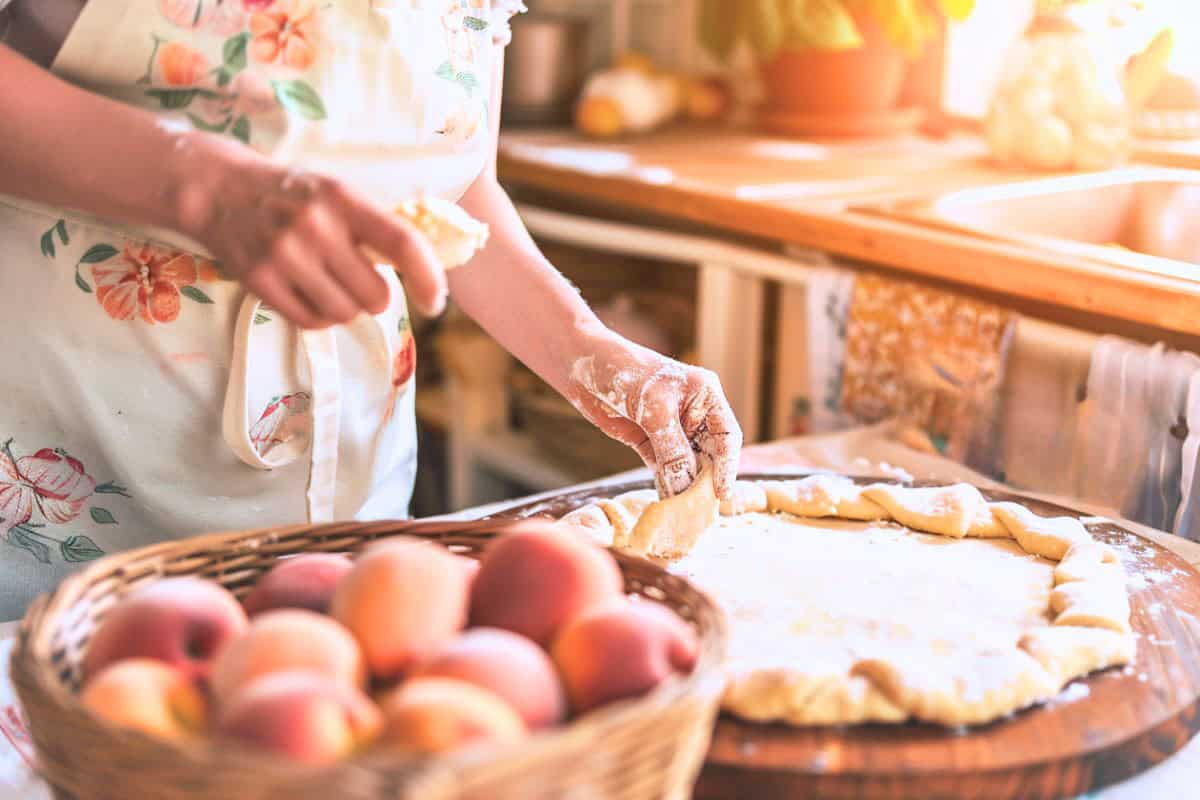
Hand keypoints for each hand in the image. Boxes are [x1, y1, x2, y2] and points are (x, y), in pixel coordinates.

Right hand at [172, 136, 446, 327]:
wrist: (219, 190)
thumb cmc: (292, 195)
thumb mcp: (336, 193)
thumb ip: (373, 226)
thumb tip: (423, 269)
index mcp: (344, 199)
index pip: (403, 243)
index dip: (428, 278)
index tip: (436, 302)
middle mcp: (316, 227)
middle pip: (376, 295)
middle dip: (374, 295)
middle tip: (357, 280)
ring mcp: (285, 256)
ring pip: (345, 314)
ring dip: (346, 307)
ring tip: (329, 284)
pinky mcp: (261, 282)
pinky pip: (312, 322)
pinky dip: (319, 316)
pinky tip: (309, 293)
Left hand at [564, 327, 741, 499]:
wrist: (582, 367)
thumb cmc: (623, 371)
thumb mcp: (653, 409)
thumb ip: (671, 448)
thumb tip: (685, 487)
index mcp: (705, 396)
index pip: (726, 435)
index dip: (727, 465)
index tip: (721, 493)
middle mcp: (693, 414)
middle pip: (710, 454)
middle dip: (706, 480)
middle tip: (703, 510)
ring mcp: (672, 430)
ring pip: (688, 464)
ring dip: (686, 486)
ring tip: (686, 512)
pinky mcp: (650, 442)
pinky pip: (665, 468)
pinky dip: (666, 484)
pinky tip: (667, 502)